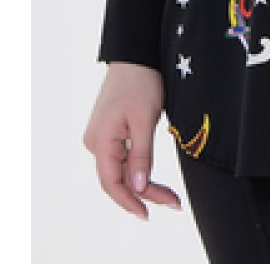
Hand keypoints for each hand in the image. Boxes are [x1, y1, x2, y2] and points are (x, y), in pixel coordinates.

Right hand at [83, 61, 181, 219]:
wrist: (136, 55)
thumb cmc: (140, 81)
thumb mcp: (145, 119)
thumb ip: (141, 155)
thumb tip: (139, 187)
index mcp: (99, 140)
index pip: (112, 182)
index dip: (129, 202)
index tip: (148, 214)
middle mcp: (95, 142)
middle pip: (119, 178)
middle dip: (145, 193)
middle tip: (173, 204)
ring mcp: (102, 138)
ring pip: (122, 170)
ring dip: (144, 183)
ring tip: (170, 196)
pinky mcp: (111, 132)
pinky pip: (123, 158)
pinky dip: (139, 169)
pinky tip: (153, 180)